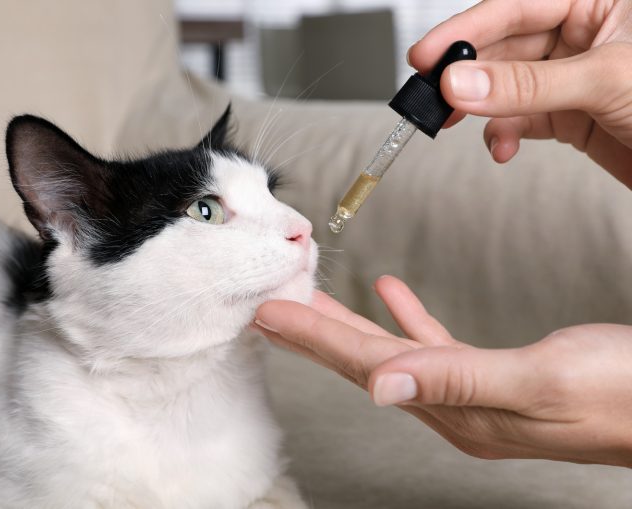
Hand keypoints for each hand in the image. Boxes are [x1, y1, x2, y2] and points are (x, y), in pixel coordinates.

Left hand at [254, 276, 631, 466]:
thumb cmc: (621, 392)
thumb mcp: (540, 379)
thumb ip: (456, 379)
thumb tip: (379, 388)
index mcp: (459, 408)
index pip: (365, 364)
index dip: (312, 337)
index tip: (267, 315)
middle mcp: (455, 405)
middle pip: (366, 360)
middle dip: (314, 334)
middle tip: (270, 310)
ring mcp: (473, 392)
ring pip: (392, 351)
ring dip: (350, 325)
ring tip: (312, 303)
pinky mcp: (494, 375)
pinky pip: (434, 343)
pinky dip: (408, 317)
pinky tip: (390, 293)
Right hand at [408, 0, 631, 186]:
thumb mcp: (605, 80)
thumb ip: (527, 84)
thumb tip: (462, 83)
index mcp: (600, 1)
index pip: (518, 5)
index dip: (468, 28)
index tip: (428, 55)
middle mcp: (584, 34)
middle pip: (506, 46)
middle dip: (467, 73)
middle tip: (430, 93)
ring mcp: (574, 77)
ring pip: (507, 86)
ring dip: (481, 108)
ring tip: (454, 122)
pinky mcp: (570, 115)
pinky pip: (520, 119)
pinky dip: (502, 134)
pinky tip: (501, 146)